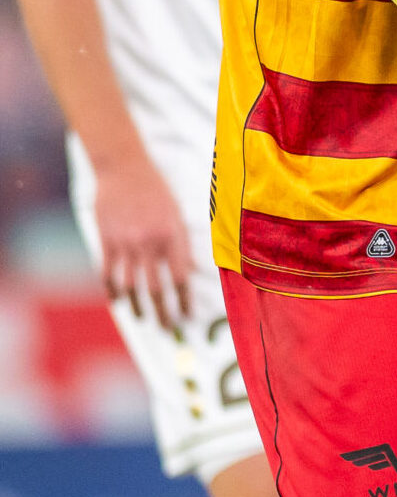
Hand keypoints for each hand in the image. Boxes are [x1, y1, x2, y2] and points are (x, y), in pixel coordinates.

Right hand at [90, 154, 191, 329]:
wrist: (124, 168)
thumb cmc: (157, 189)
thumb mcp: (177, 213)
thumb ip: (181, 242)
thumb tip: (189, 270)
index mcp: (172, 236)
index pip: (181, 276)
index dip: (184, 299)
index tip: (188, 315)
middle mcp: (150, 243)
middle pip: (157, 288)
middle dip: (163, 312)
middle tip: (167, 328)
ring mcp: (126, 243)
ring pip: (131, 286)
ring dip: (138, 306)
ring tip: (143, 318)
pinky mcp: (107, 241)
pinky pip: (108, 273)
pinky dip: (113, 290)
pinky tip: (118, 301)